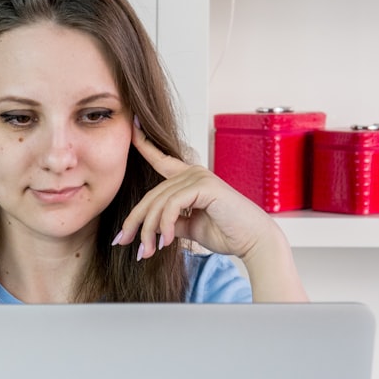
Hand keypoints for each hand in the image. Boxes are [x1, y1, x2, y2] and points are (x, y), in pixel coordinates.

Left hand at [115, 120, 280, 260]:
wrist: (254, 242)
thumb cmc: (227, 234)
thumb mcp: (190, 227)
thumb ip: (171, 222)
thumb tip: (151, 228)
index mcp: (189, 179)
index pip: (161, 160)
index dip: (144, 143)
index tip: (132, 127)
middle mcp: (193, 173)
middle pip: (152, 195)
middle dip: (135, 221)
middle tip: (124, 242)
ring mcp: (199, 177)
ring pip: (160, 203)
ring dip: (149, 230)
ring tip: (147, 251)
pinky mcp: (205, 186)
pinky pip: (173, 205)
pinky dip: (166, 225)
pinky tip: (167, 242)